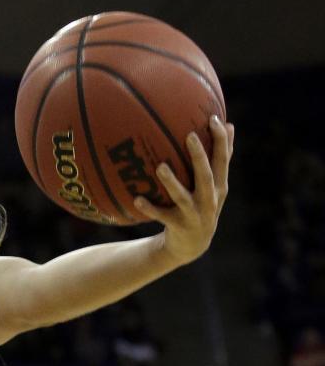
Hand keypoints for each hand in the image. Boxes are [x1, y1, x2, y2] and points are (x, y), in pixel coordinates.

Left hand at [134, 115, 233, 265]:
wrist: (192, 245)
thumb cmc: (201, 204)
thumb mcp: (214, 184)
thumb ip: (220, 158)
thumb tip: (228, 123)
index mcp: (219, 186)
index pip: (223, 160)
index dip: (221, 141)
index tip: (214, 119)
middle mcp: (210, 200)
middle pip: (207, 176)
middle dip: (200, 156)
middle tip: (190, 135)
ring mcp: (194, 214)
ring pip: (183, 197)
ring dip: (172, 182)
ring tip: (160, 167)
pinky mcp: (178, 226)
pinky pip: (161, 216)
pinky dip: (150, 208)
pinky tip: (137, 199)